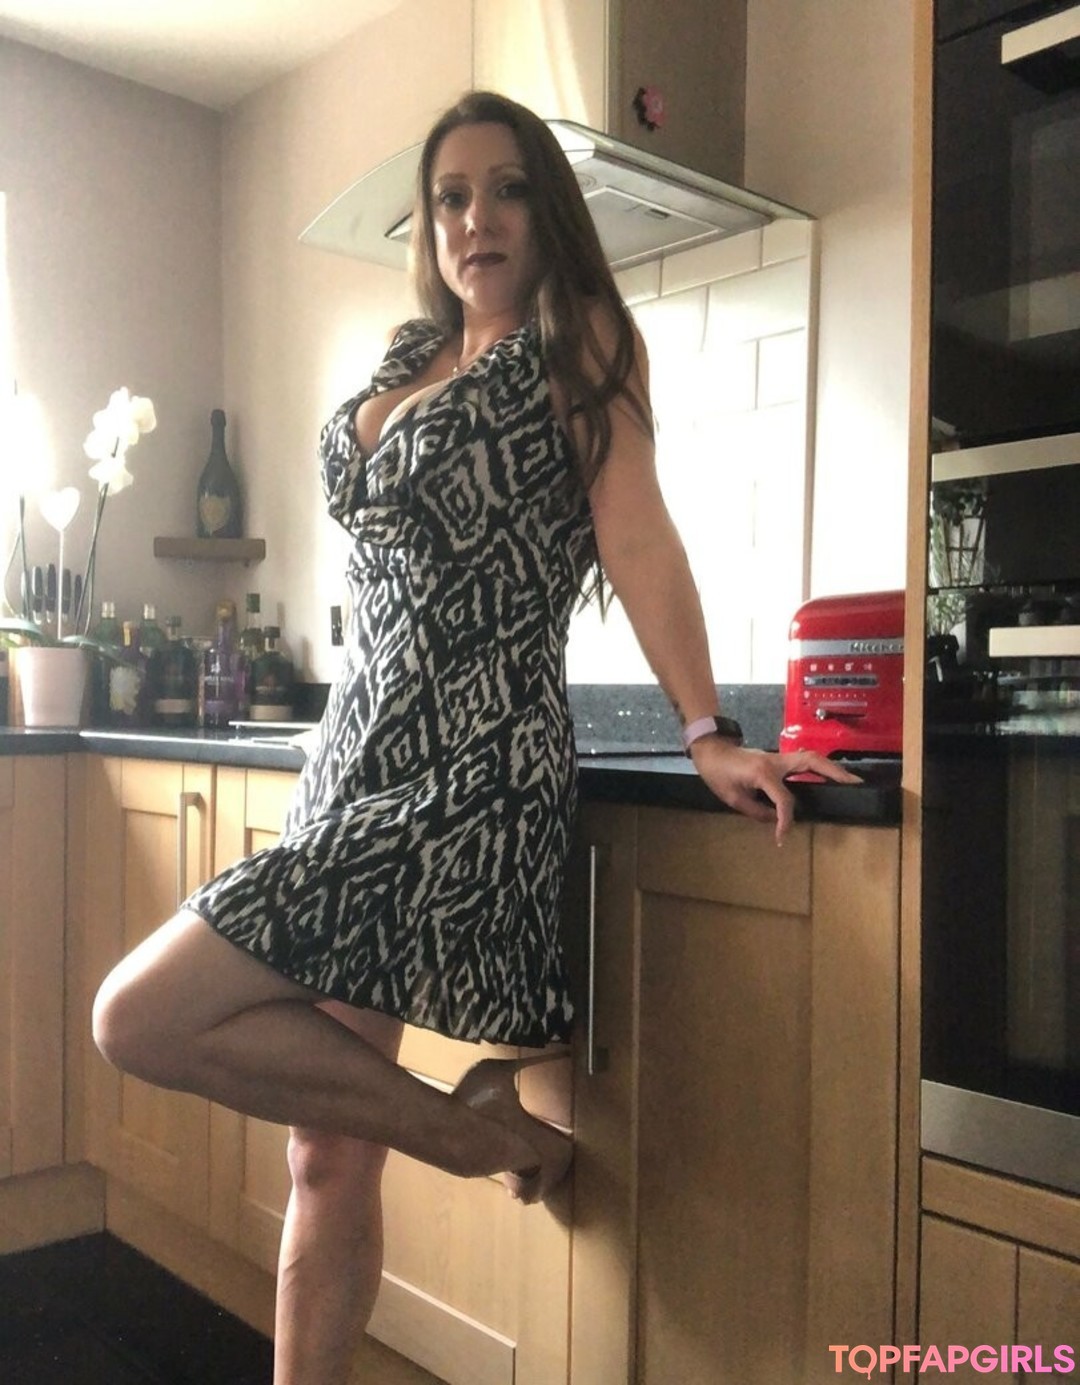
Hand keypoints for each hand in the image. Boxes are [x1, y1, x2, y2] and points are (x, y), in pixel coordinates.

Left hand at [688, 738, 862, 845]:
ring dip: (831, 767)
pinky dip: (820, 767)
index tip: (781, 837)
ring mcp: (778, 757)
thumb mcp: (733, 798)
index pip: (783, 799)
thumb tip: (776, 820)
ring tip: (850, 780)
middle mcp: (776, 761)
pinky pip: (803, 761)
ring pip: (811, 757)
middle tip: (855, 784)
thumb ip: (757, 811)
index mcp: (763, 773)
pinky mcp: (778, 758)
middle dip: (834, 773)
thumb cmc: (718, 774)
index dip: (785, 820)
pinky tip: (830, 776)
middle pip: (811, 761)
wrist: (711, 750)